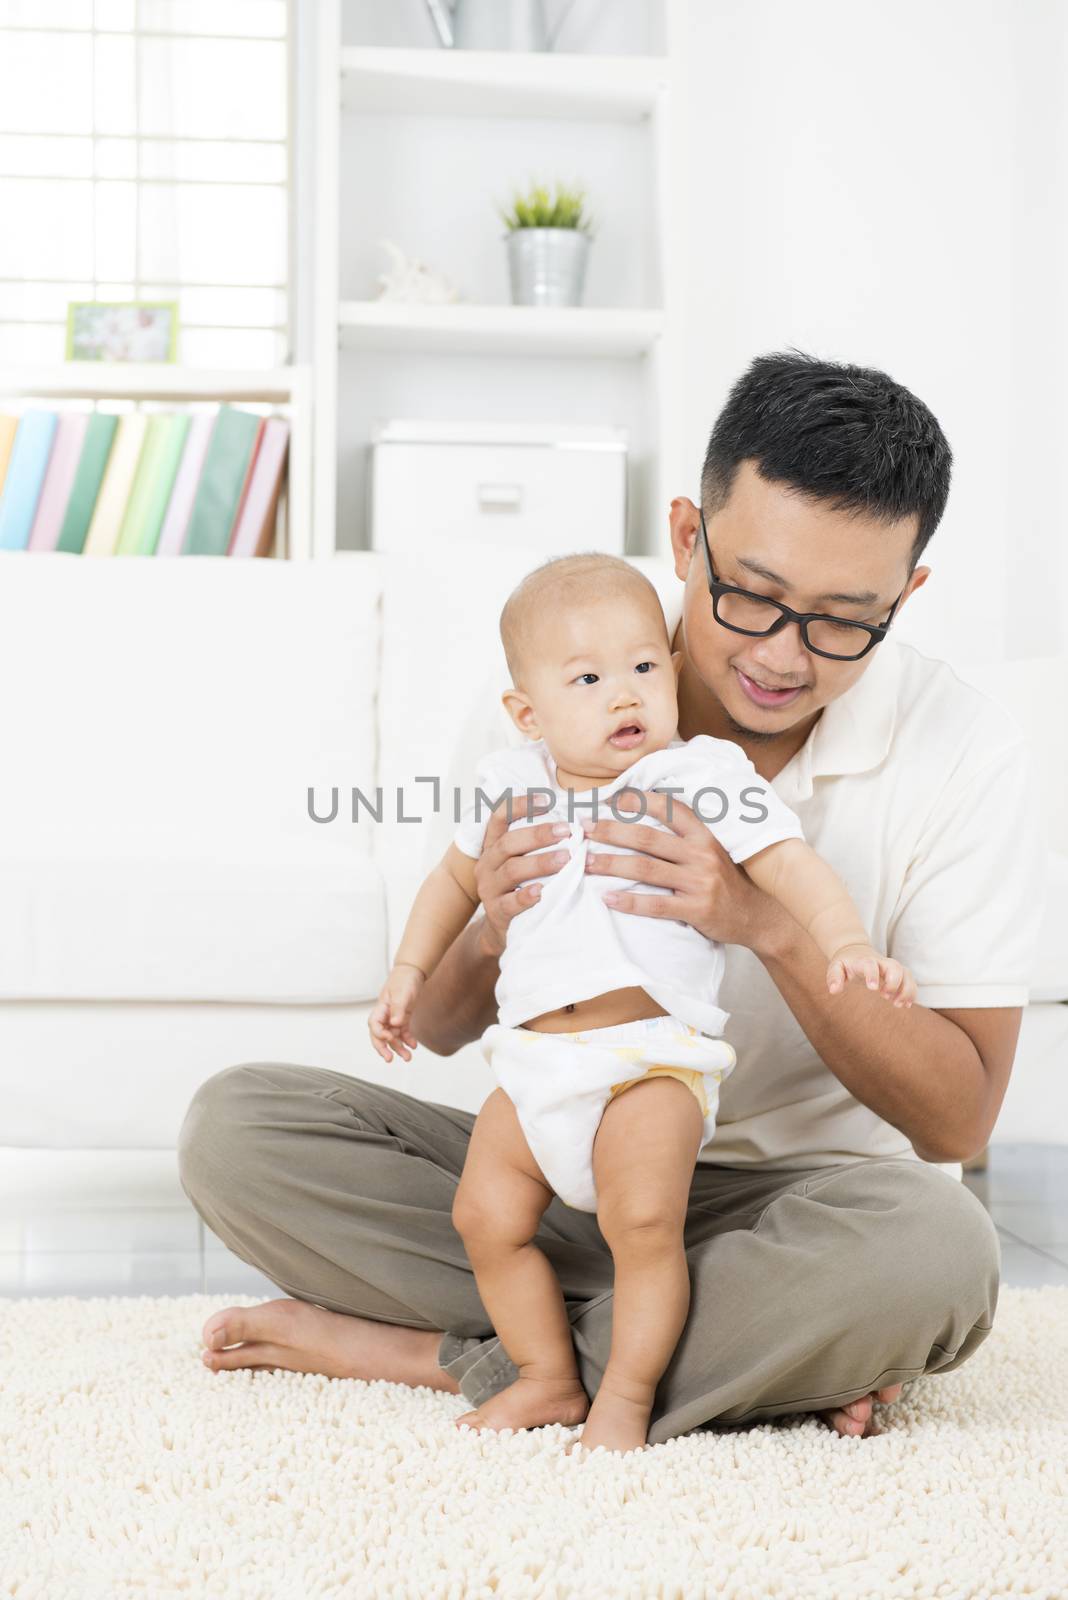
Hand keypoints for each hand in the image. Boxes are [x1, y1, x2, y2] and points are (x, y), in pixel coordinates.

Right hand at [368, 963, 424, 1062]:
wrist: (413, 972)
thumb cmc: (404, 979)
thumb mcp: (402, 993)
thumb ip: (398, 1009)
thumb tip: (394, 1023)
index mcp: (381, 1008)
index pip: (374, 1025)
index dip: (379, 1034)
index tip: (390, 1038)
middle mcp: (385, 1015)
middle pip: (380, 1035)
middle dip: (383, 1048)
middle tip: (389, 1059)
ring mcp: (394, 1017)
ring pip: (393, 1037)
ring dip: (398, 1048)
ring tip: (407, 1058)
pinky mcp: (403, 1018)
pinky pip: (403, 1033)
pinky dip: (407, 1040)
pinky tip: (413, 1046)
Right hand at [475, 791, 571, 959]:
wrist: (502, 929)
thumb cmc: (520, 887)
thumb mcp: (521, 861)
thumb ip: (536, 842)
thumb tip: (574, 817)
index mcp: (493, 845)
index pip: (499, 817)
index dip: (520, 804)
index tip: (547, 798)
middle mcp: (487, 863)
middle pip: (508, 842)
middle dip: (539, 834)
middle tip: (568, 831)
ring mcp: (489, 888)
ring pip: (511, 870)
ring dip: (540, 862)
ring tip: (566, 858)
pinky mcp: (497, 912)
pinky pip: (510, 903)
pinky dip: (526, 896)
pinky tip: (542, 891)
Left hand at [581, 789, 786, 955]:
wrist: (755, 915)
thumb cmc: (725, 880)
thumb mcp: (712, 849)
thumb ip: (684, 834)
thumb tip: (646, 813)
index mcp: (704, 835)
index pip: (668, 808)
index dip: (638, 800)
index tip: (609, 798)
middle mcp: (701, 854)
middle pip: (648, 838)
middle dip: (612, 831)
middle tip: (585, 828)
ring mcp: (699, 882)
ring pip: (646, 869)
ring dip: (612, 864)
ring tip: (587, 863)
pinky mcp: (696, 909)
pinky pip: (656, 905)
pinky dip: (629, 901)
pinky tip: (608, 898)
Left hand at [826, 945, 915, 1007]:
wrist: (855, 951)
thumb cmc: (845, 962)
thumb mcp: (835, 967)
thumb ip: (834, 977)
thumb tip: (834, 990)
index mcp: (864, 961)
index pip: (870, 964)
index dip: (873, 975)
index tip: (873, 989)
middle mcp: (881, 962)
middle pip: (895, 967)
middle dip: (894, 983)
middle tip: (886, 997)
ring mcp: (891, 967)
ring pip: (906, 974)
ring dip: (906, 990)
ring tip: (898, 1004)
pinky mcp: (898, 974)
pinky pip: (910, 981)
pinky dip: (912, 992)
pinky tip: (906, 1004)